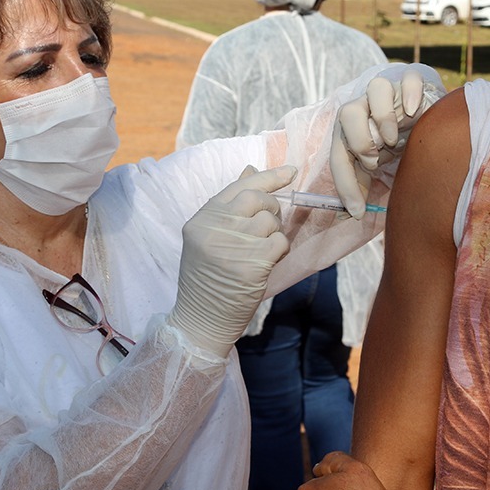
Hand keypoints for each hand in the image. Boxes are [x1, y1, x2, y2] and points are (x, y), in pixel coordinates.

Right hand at [166, 164, 295, 355]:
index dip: (267, 176)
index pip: (237, 187)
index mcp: (200, 220)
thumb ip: (229, 208)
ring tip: (263, 247)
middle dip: (272, 205)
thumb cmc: (208, 279)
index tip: (289, 171)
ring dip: (275, 231)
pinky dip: (279, 249)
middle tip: (272, 220)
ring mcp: (232, 246)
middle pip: (255, 198)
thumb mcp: (208, 239)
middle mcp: (213, 229)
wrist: (201, 319)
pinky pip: (279, 242)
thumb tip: (251, 170)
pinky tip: (267, 261)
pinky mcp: (251, 264)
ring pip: (270, 220)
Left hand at [330, 64, 443, 217]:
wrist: (429, 124)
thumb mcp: (378, 168)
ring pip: (376, 88)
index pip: (339, 153)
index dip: (345, 182)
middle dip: (358, 141)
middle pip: (348, 112)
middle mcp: (367, 107)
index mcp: (352, 129)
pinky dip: (410, 92)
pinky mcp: (414, 82)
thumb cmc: (398, 147)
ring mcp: (391, 92)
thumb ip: (362, 185)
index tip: (357, 210)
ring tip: (394, 139)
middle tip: (375, 160)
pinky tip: (414, 110)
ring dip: (382, 117)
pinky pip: (409, 77)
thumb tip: (351, 213)